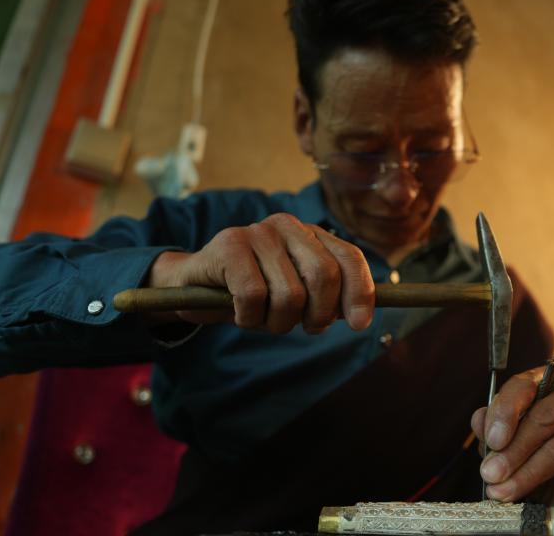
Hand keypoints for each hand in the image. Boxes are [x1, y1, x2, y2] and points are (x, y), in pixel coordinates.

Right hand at [147, 213, 374, 332]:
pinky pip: (254, 297)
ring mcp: (258, 232)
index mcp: (311, 234)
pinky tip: (240, 312)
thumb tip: (360, 316)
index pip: (349, 258)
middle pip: (324, 275)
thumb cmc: (253, 292)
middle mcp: (288, 225)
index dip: (360, 292)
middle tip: (305, 327)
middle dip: (318, 314)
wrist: (193, 285)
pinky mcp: (229, 245)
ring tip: (264, 318)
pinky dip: (249, 318)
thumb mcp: (295, 293)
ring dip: (278, 323)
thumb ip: (327, 299)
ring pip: (289, 294)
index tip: (360, 324)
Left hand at [470, 369, 553, 526]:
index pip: (522, 387)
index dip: (503, 414)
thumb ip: (494, 433)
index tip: (491, 442)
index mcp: (548, 380)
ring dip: (532, 470)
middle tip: (491, 476)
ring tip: (507, 491)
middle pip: (542, 417)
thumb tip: (478, 421)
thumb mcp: (512, 448)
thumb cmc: (543, 463)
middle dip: (512, 451)